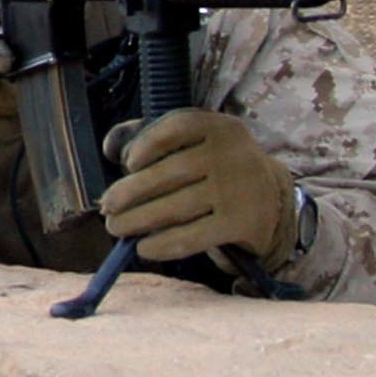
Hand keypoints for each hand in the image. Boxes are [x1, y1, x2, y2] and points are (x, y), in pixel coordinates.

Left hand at [99, 108, 297, 264]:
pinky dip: (164, 244)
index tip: (127, 163)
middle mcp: (233, 156)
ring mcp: (240, 191)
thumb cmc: (214, 167)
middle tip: (107, 207)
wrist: (269, 200)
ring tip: (116, 227)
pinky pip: (195, 236)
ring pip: (177, 207)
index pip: (177, 128)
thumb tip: (110, 148)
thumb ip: (148, 135)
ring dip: (138, 220)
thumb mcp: (191, 142)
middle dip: (130, 192)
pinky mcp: (243, 224)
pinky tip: (144, 248)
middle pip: (170, 173)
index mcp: (219, 128)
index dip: (146, 144)